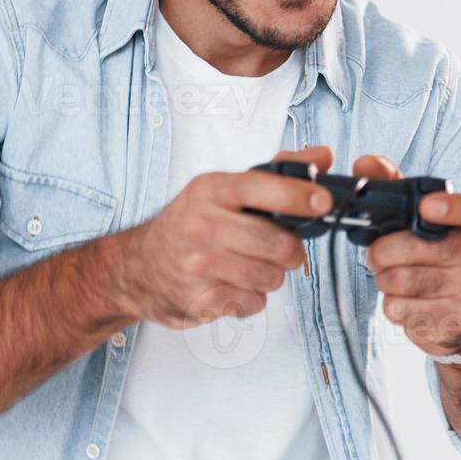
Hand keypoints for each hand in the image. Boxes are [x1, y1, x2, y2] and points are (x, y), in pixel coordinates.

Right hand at [118, 145, 334, 328]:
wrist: (138, 268)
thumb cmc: (189, 225)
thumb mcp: (223, 190)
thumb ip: (275, 173)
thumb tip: (322, 156)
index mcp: (211, 190)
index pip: (261, 187)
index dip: (299, 196)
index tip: (322, 203)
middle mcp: (202, 224)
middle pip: (278, 243)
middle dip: (291, 251)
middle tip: (281, 249)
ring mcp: (200, 264)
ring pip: (271, 276)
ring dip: (270, 276)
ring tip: (250, 267)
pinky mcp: (201, 299)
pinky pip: (254, 302)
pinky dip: (251, 298)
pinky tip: (233, 285)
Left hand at [355, 154, 460, 356]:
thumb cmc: (436, 252)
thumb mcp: (420, 215)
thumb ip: (393, 184)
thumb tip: (365, 164)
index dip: (452, 207)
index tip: (424, 207)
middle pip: (426, 248)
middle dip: (386, 250)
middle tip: (373, 254)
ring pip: (407, 280)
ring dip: (384, 278)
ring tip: (387, 275)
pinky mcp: (455, 319)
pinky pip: (403, 309)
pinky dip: (391, 303)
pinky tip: (400, 299)